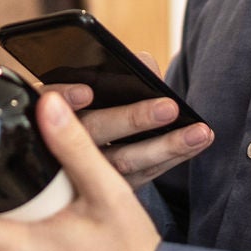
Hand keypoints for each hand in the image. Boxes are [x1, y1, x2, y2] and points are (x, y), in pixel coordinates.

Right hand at [43, 52, 212, 187]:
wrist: (88, 158)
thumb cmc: (96, 103)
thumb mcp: (97, 83)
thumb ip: (119, 70)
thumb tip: (144, 63)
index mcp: (53, 109)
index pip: (50, 99)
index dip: (65, 95)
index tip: (86, 92)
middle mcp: (64, 142)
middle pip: (94, 132)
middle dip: (133, 118)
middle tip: (169, 108)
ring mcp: (88, 172)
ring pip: (124, 161)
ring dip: (165, 145)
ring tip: (200, 132)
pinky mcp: (111, 187)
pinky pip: (143, 174)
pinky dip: (170, 158)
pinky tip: (196, 143)